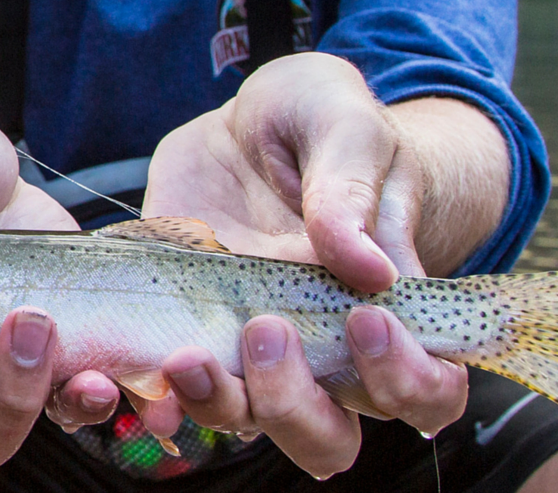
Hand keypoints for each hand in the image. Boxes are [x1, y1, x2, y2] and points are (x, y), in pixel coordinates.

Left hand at [135, 53, 504, 476]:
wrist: (251, 120)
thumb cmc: (323, 124)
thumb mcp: (341, 128)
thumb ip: (350, 191)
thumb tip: (367, 269)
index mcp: (383, 310)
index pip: (425, 393)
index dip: (406, 382)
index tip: (365, 320)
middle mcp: (319, 348)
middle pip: (328, 437)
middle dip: (297, 406)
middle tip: (268, 329)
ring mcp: (248, 346)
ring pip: (246, 423)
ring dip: (218, 406)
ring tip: (187, 357)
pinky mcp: (184, 328)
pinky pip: (168, 392)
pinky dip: (149, 398)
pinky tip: (133, 377)